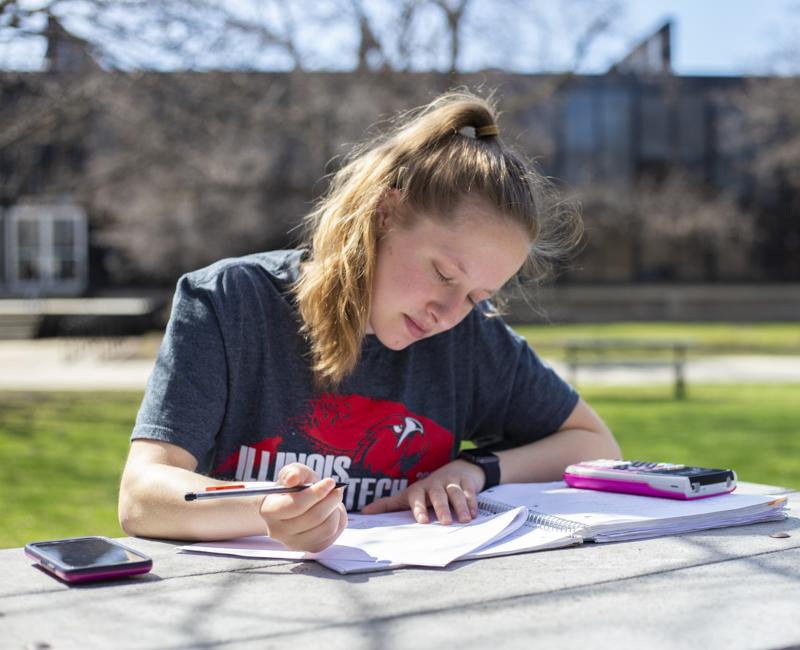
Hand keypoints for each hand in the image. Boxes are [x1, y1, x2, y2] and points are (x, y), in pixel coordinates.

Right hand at [258, 463, 346, 552]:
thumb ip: (293, 472)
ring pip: (327, 528)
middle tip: (336, 490)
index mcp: (269, 510)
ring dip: (335, 510)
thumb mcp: (293, 473)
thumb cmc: (294, 487)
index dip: (316, 493)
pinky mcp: (310, 549)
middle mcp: (278, 531)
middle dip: (331, 500)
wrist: (295, 504)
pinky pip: (333, 535)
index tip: (330, 482)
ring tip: (332, 500)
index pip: (296, 505)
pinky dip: (337, 521)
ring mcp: (294, 544)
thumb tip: (292, 479)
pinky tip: (331, 512)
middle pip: (314, 517)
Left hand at [361, 459, 484, 523]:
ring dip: (460, 506)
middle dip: (441, 508)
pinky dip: (472, 503)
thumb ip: (388, 505)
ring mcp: (452, 482)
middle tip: (445, 522)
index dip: (419, 508)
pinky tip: (474, 514)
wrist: (457, 469)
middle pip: (438, 495)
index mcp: (419, 489)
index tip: (422, 521)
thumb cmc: (427, 489)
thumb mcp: (408, 495)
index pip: (416, 497)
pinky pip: (470, 492)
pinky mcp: (466, 482)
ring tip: (464, 520)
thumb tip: (364, 513)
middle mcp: (435, 484)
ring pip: (455, 493)